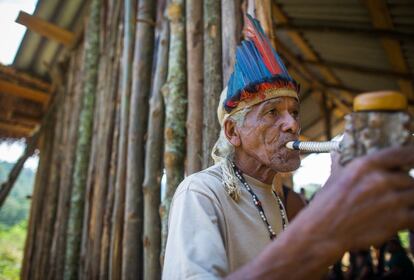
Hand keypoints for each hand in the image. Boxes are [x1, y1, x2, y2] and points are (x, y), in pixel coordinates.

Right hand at [296, 146, 413, 253]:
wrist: (322, 232)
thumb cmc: (326, 204)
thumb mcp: (334, 176)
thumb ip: (343, 161)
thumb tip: (340, 148)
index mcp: (365, 165)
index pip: (402, 154)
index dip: (412, 155)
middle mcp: (380, 180)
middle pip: (409, 179)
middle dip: (404, 187)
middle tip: (394, 194)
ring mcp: (390, 200)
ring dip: (408, 202)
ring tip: (397, 207)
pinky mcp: (397, 220)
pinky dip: (412, 219)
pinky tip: (403, 220)